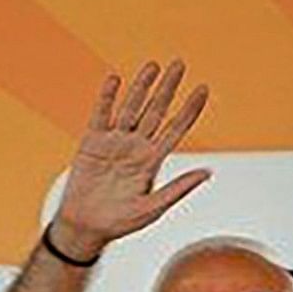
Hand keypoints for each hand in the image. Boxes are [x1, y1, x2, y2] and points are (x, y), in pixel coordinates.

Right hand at [42, 61, 213, 258]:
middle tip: (179, 64)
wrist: (85, 227)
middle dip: (168, 88)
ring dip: (142, 87)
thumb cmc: (120, 222)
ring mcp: (114, 142)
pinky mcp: (92, 142)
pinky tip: (115, 80)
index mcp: (153, 160)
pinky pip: (101, 115)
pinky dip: (107, 98)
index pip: (176, 128)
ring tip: (153, 66)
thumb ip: (179, 189)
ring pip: (131, 108)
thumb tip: (207, 172)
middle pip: (156, 111)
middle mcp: (136, 146)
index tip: (203, 89)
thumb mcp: (153, 208)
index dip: (190, 109)